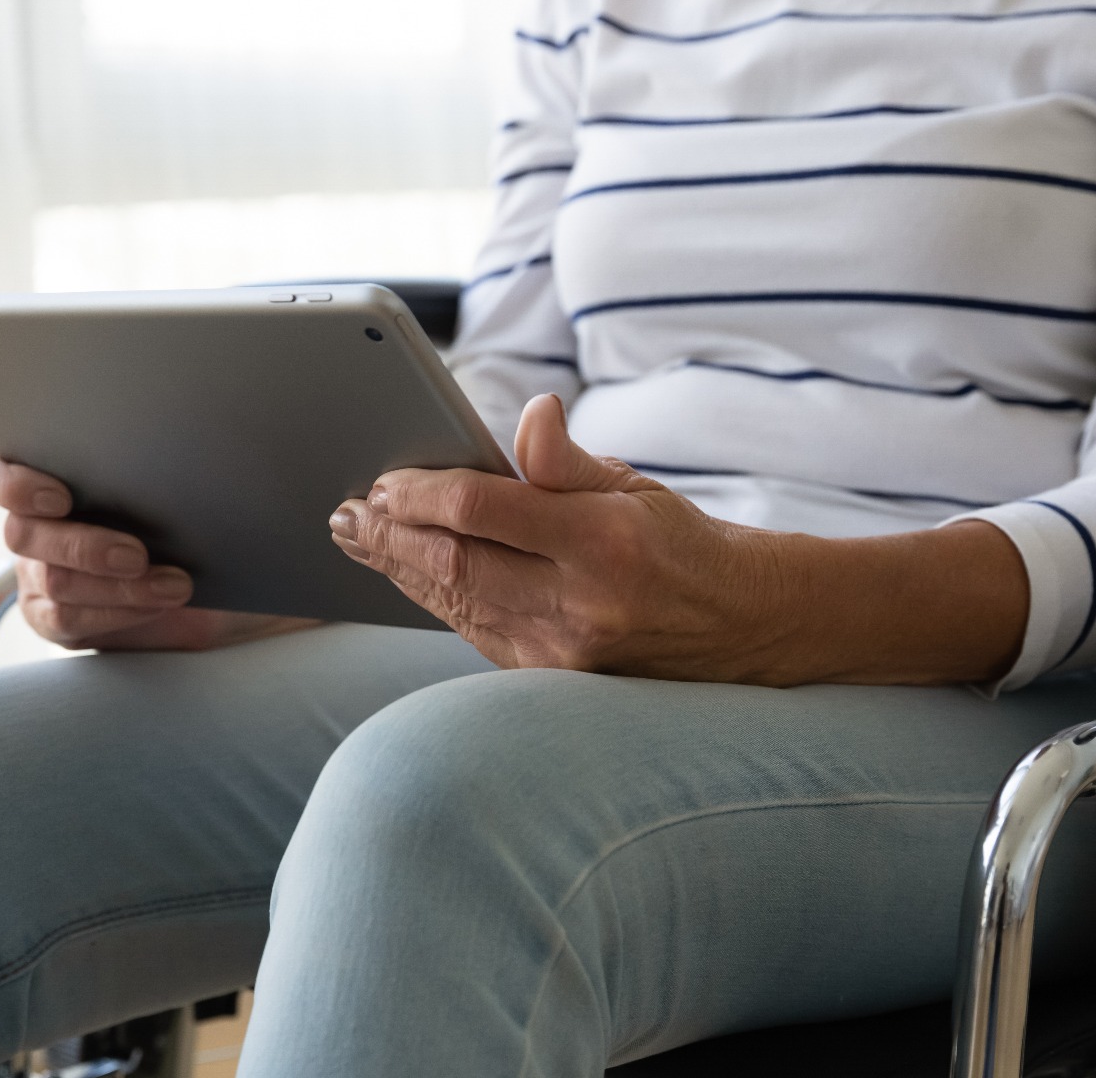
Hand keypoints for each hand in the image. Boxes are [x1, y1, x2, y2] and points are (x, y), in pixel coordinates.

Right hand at [0, 447, 316, 650]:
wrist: (221, 561)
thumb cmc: (190, 497)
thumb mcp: (180, 465)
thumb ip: (159, 447)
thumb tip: (194, 419)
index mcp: (40, 470)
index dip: (8, 483)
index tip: (59, 494)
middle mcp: (31, 523)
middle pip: (23, 532)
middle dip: (83, 545)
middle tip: (136, 552)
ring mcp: (40, 572)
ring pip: (52, 581)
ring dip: (116, 584)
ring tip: (174, 582)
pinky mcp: (60, 617)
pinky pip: (72, 620)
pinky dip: (122, 612)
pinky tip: (164, 599)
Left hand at [327, 395, 1026, 685]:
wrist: (749, 629)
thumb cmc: (685, 546)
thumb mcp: (636, 486)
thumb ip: (566, 459)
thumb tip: (527, 414)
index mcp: (602, 543)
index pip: (482, 509)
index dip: (421, 493)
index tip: (383, 479)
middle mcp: (579, 606)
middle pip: (452, 566)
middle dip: (389, 537)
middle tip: (346, 512)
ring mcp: (563, 653)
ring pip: (454, 605)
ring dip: (398, 570)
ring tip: (357, 537)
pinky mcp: (554, 681)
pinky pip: (475, 633)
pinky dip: (435, 599)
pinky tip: (407, 574)